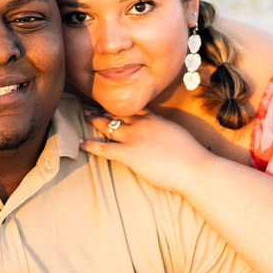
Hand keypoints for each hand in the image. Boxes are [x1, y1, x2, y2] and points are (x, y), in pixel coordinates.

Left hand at [80, 110, 209, 194]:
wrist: (193, 167)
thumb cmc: (191, 155)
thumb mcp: (179, 135)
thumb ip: (166, 131)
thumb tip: (164, 136)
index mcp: (154, 118)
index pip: (133, 108)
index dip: (120, 107)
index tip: (111, 105)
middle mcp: (141, 123)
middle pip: (117, 113)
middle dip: (102, 110)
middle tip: (90, 108)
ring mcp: (133, 137)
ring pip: (108, 126)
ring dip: (93, 120)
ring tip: (83, 116)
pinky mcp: (128, 154)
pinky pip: (104, 148)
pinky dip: (90, 145)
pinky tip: (79, 143)